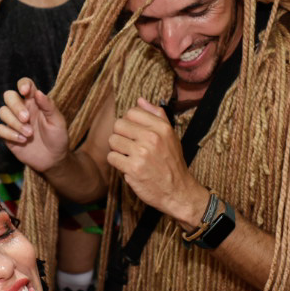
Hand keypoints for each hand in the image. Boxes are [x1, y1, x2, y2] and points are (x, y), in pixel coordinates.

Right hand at [0, 77, 70, 172]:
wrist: (53, 159)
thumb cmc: (57, 138)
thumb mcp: (58, 122)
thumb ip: (49, 106)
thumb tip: (38, 92)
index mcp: (35, 102)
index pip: (25, 84)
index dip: (22, 84)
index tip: (25, 91)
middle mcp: (22, 109)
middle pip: (9, 96)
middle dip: (16, 106)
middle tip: (27, 118)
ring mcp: (13, 122)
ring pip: (2, 111)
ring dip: (14, 122)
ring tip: (29, 134)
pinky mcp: (8, 135)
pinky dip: (9, 134)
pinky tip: (22, 140)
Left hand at [105, 98, 206, 222]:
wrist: (177, 191)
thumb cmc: (172, 162)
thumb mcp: (170, 136)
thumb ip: (157, 115)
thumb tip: (140, 99)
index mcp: (161, 127)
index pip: (132, 112)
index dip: (129, 122)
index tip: (134, 133)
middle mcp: (152, 138)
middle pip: (118, 125)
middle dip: (120, 135)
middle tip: (129, 146)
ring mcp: (142, 153)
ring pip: (112, 141)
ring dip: (117, 149)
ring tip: (128, 156)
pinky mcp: (133, 169)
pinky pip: (112, 157)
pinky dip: (116, 163)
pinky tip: (127, 166)